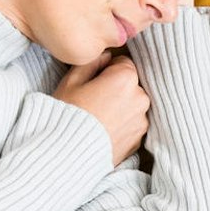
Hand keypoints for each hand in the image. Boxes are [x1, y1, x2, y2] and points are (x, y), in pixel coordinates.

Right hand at [53, 50, 147, 166]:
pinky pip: (132, 123)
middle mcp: (140, 98)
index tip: (93, 81)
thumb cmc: (68, 114)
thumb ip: (92, 62)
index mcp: (125, 78)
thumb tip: (104, 56)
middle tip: (93, 100)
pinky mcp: (139, 139)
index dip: (106, 70)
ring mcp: (142, 120)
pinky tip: (104, 129)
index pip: (122, 63)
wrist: (68, 154)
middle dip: (116, 88)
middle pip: (130, 84)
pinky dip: (122, 124)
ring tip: (98, 117)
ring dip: (121, 106)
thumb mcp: (72, 80)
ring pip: (133, 104)